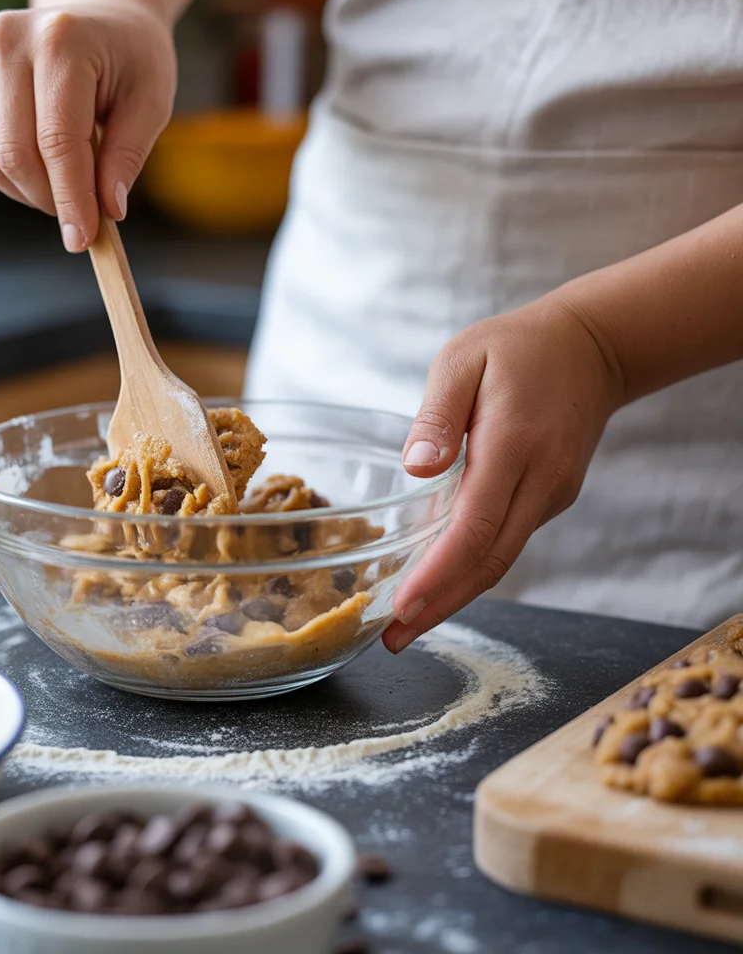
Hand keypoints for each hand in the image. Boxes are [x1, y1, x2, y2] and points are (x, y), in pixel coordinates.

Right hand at [0, 1, 175, 250]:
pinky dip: (11, 180)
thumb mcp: (151, 103)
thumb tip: (108, 211)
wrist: (102, 18)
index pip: (57, 140)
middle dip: (51, 200)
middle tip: (84, 218)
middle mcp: (8, 41)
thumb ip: (128, 156)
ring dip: (30, 194)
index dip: (70, 198)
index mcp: (61, 40)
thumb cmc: (133, 61)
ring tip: (70, 187)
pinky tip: (45, 171)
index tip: (83, 239)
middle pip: (15, 154)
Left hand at [383, 294, 624, 653]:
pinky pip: (507, 542)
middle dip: (440, 604)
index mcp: (514, 445)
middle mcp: (541, 481)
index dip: (438, 574)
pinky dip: (472, 569)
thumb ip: (438, 415)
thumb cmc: (518, 348)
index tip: (402, 606)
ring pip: (501, 560)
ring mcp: (551, 493)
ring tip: (406, 625)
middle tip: (392, 639)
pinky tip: (438, 583)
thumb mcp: (464, 359)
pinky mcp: (549, 497)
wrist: (593, 347)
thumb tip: (415, 468)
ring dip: (455, 596)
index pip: (475, 527)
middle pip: (490, 561)